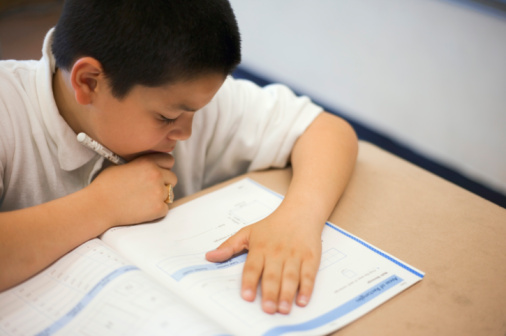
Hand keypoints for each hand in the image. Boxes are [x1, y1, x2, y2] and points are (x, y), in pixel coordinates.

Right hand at [88, 152, 176, 227]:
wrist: (98, 206)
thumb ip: (140, 163)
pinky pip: (166, 209)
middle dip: (164, 183)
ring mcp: (159, 192)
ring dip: (161, 197)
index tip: (158, 172)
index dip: (164, 167)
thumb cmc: (105, 186)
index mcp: (148, 162)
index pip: (169, 160)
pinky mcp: (158, 208)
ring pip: (170, 194)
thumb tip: (150, 165)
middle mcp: (156, 175)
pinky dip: (157, 210)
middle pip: (173, 178)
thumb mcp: (122, 165)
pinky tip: (143, 210)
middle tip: (150, 190)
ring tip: (144, 200)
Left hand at [205, 210, 321, 313]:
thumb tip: (209, 256)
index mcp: (260, 247)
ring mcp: (294, 255)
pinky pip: (309, 275)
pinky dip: (306, 288)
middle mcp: (277, 252)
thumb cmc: (272, 225)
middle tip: (267, 309)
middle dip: (270, 293)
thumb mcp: (248, 232)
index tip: (246, 296)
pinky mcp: (310, 258)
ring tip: (283, 309)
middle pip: (272, 275)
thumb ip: (229, 246)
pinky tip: (302, 300)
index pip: (252, 267)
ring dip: (287, 294)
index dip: (249, 282)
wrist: (301, 212)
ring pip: (290, 277)